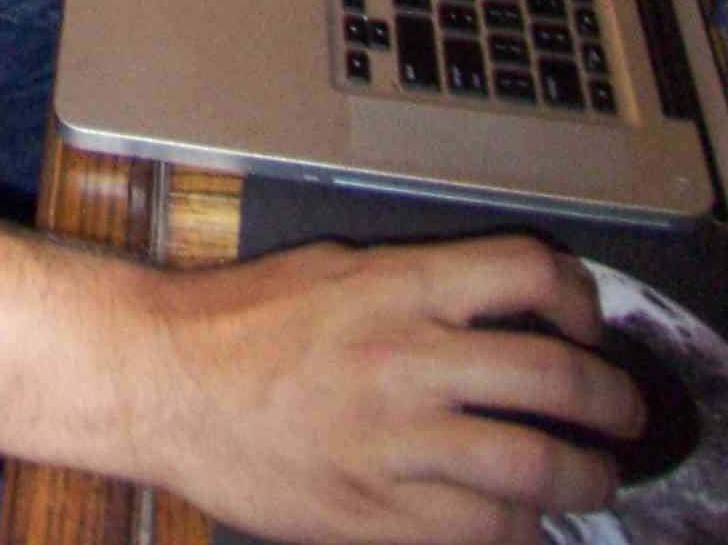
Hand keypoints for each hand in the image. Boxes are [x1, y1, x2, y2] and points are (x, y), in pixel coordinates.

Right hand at [128, 234, 639, 544]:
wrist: (163, 380)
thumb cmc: (235, 320)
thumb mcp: (331, 268)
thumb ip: (411, 285)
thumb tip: (488, 305)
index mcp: (396, 286)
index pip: (527, 274)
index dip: (579, 297)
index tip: (585, 323)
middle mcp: (407, 359)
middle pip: (555, 378)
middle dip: (612, 401)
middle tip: (623, 413)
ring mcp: (395, 442)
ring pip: (535, 466)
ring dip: (585, 477)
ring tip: (593, 477)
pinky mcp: (378, 511)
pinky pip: (483, 532)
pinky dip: (518, 529)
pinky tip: (517, 519)